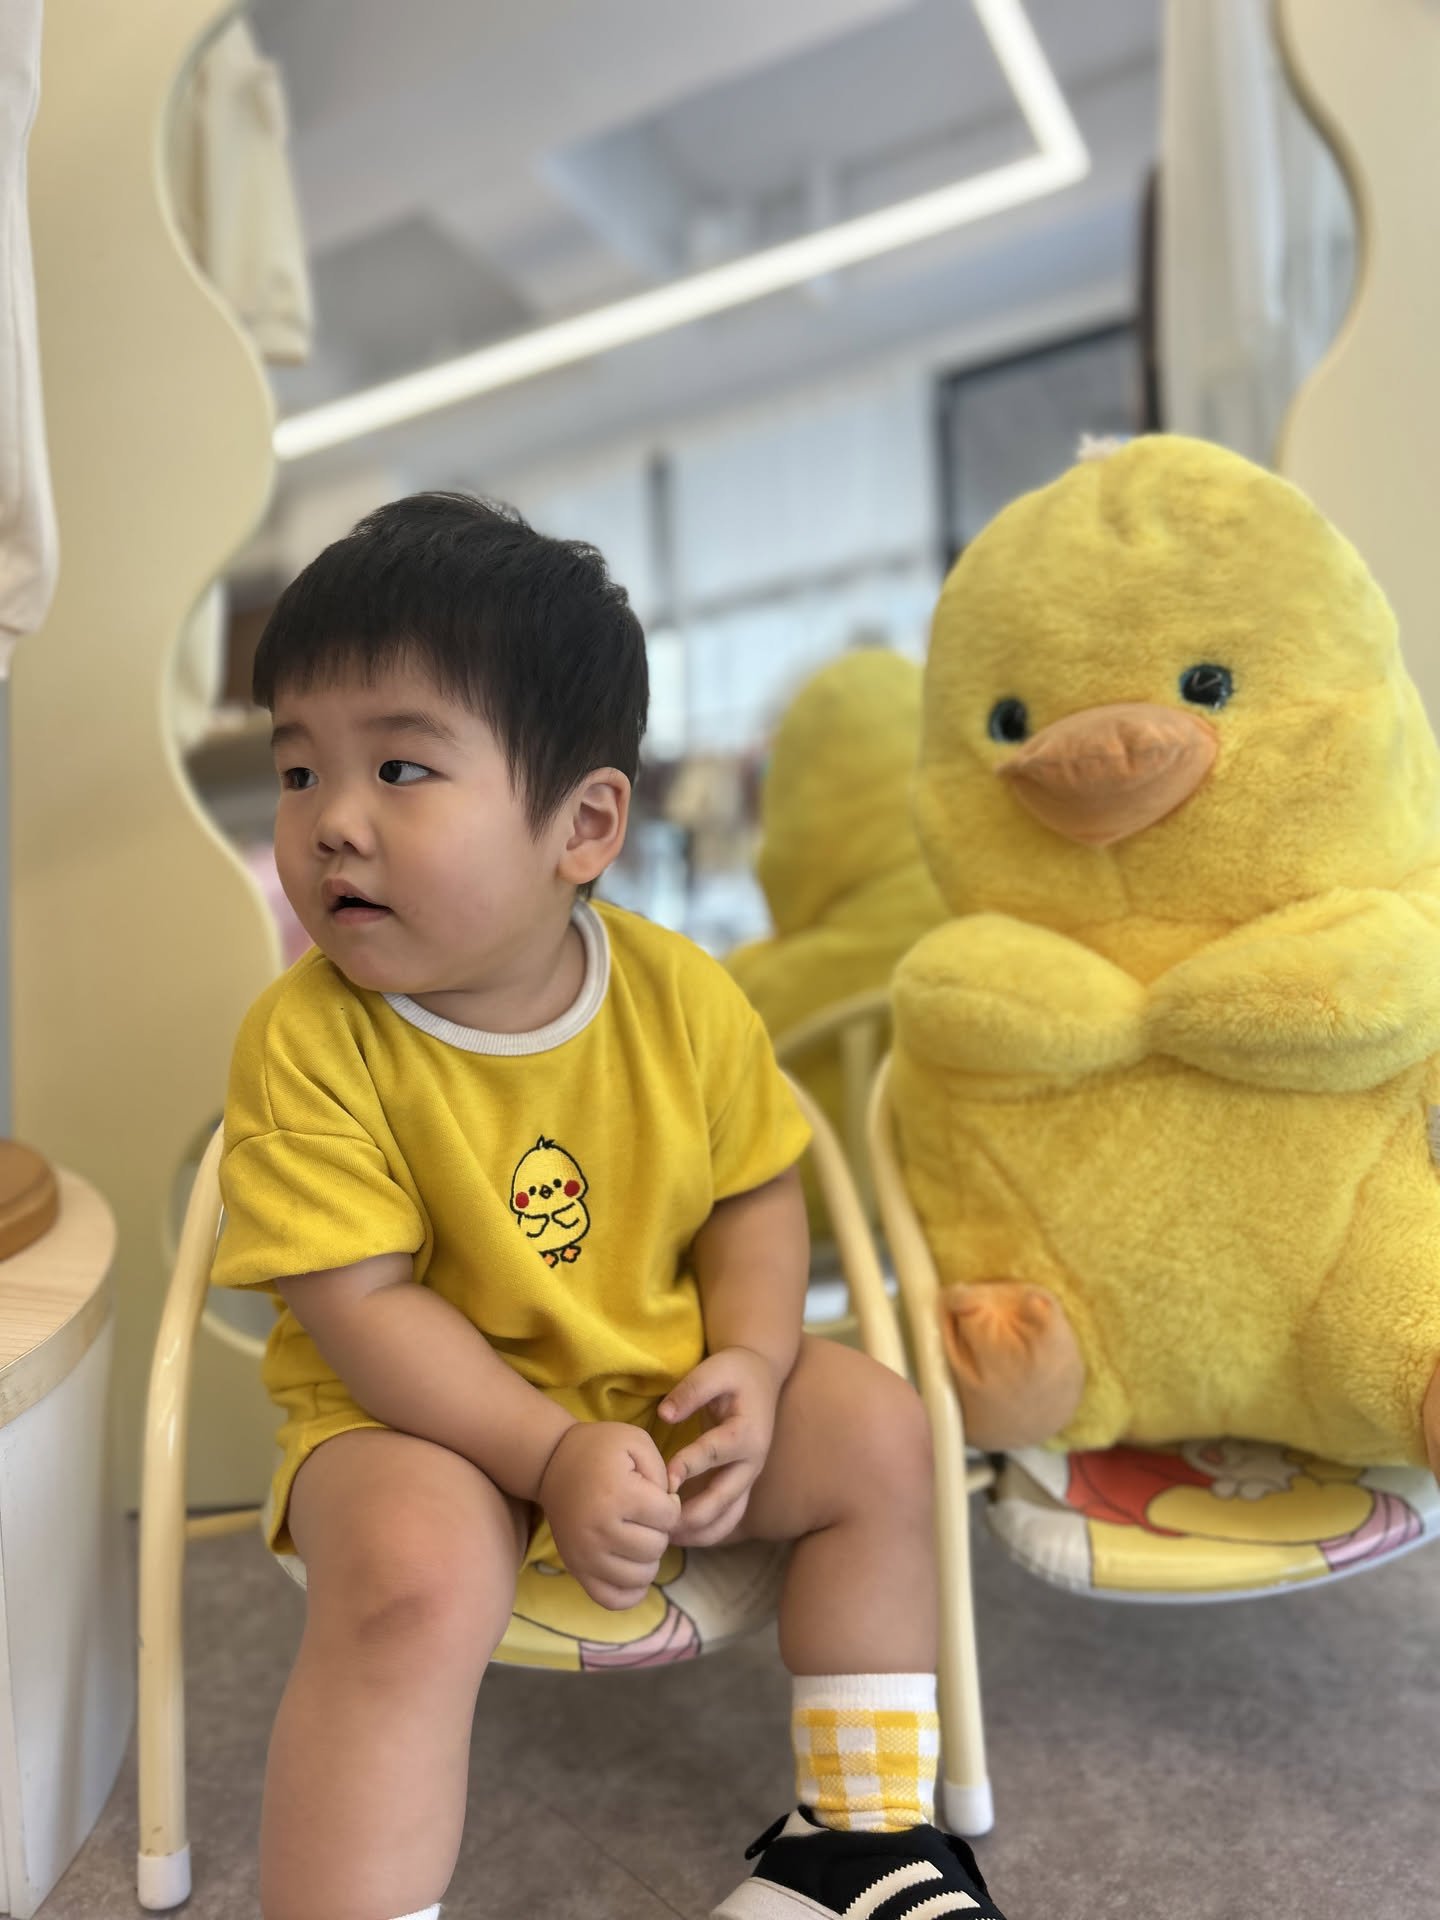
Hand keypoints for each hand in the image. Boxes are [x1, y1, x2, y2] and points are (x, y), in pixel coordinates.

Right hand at [538, 1422, 680, 1610]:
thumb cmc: (600, 1449)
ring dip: (647, 1558)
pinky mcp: (576, 1569)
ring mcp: (585, 1554)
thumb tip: (673, 1509)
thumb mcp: (637, 1441)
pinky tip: (631, 1565)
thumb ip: (664, 1472)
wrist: (552, 1463)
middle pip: (656, 1548)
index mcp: (617, 1495)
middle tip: (644, 1515)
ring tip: (637, 1536)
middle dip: (659, 1530)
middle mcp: (598, 1530)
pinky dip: (630, 1590)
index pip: (669, 1517)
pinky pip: (612, 1600)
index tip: (656, 1494)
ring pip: (640, 1576)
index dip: (670, 1504)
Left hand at [658, 1346, 781, 1546]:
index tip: (664, 1479)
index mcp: (746, 1432)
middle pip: (725, 1498)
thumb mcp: (715, 1369)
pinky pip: (727, 1517)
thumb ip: (691, 1390)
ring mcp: (749, 1477)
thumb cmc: (735, 1372)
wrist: (762, 1377)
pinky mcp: (741, 1485)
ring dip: (699, 1532)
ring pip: (728, 1517)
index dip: (689, 1466)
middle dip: (692, 1514)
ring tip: (665, 1538)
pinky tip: (677, 1535)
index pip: (715, 1453)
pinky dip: (705, 1531)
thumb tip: (664, 1415)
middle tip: (657, 1523)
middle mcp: (752, 1462)